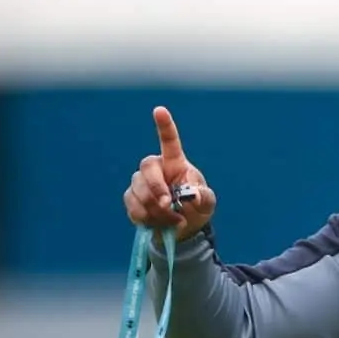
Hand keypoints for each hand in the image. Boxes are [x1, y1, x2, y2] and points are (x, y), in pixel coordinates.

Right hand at [123, 106, 216, 239]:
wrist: (182, 227)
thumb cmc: (196, 207)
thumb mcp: (207, 203)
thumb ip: (203, 197)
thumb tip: (192, 196)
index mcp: (175, 162)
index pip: (169, 141)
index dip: (164, 126)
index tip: (159, 110)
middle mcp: (155, 168)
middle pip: (147, 168)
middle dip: (157, 188)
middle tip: (168, 205)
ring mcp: (140, 182)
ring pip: (139, 191)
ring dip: (157, 211)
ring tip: (173, 220)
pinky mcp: (131, 198)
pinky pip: (133, 207)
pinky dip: (147, 219)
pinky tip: (159, 223)